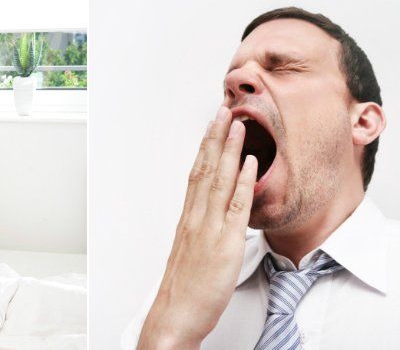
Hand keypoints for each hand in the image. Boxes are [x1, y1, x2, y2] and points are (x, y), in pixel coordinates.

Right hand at [137, 107, 257, 348]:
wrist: (174, 316)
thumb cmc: (183, 288)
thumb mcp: (189, 252)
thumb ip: (200, 229)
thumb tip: (212, 215)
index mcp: (187, 219)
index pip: (196, 173)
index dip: (205, 146)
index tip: (212, 125)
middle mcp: (195, 218)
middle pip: (204, 169)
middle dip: (215, 136)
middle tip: (223, 109)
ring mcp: (208, 229)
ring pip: (217, 180)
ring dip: (228, 149)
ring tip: (237, 123)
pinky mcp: (224, 244)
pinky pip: (235, 207)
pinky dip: (243, 182)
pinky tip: (250, 163)